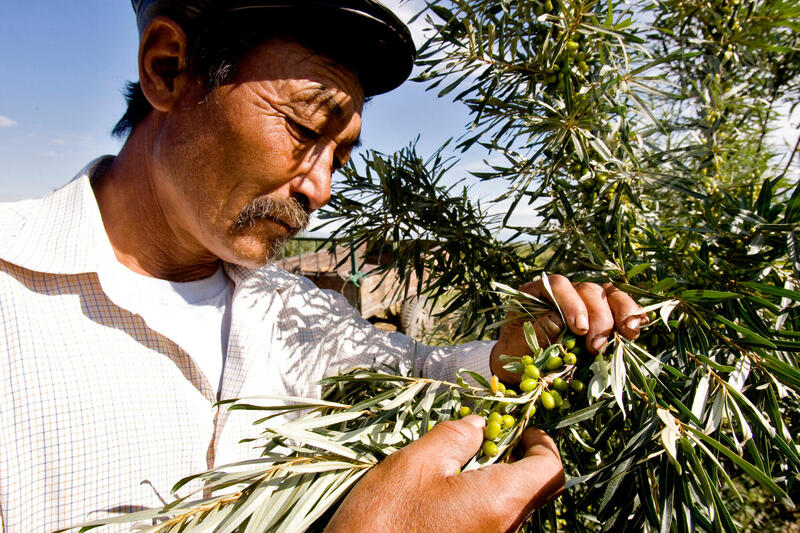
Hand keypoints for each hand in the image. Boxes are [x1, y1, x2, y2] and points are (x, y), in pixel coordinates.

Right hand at [325, 416, 563, 532]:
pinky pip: (493, 524)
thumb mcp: (415, 463)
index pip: (550, 470)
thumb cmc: (383, 521)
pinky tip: (447, 492)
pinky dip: (482, 501)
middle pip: (534, 490)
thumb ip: (454, 438)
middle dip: (518, 458)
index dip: (543, 443)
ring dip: (497, 480)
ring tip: (459, 463)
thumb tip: (479, 424)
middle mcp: (505, 531)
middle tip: (486, 440)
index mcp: (500, 502)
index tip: (521, 428)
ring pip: (513, 508)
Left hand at [491, 275, 646, 381]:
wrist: (522, 365)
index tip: (580, 328)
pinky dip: (632, 313)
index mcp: (536, 291)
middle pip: (588, 290)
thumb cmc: (518, 351)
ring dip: (623, 311)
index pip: (558, 285)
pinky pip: (619, 305)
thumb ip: (537, 330)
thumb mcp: (519, 343)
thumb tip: (558, 320)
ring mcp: (584, 299)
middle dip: (598, 317)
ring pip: (609, 294)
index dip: (572, 304)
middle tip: (598, 346)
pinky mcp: (601, 312)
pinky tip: (641, 324)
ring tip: (630, 333)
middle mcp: (564, 291)